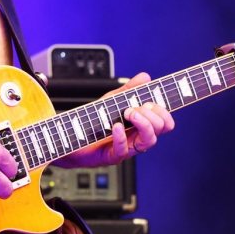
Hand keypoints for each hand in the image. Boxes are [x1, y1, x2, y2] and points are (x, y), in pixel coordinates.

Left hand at [57, 71, 174, 168]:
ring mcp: (127, 148)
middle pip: (161, 129)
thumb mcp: (112, 101)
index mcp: (141, 125)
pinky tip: (115, 126)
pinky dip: (120, 136)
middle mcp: (137, 137)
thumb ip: (128, 90)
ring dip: (143, 123)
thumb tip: (146, 77)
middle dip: (152, 114)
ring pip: (149, 141)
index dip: (164, 111)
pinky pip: (123, 149)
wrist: (69, 138)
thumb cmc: (93, 121)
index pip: (165, 122)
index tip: (151, 101)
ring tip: (129, 113)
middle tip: (134, 107)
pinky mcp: (112, 156)